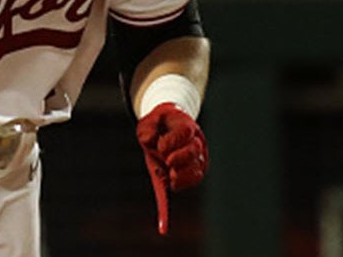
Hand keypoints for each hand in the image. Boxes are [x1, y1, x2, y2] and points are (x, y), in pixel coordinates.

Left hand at [136, 102, 207, 234]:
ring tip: (171, 179)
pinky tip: (163, 222)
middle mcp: (196, 143)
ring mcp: (195, 159)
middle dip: (182, 157)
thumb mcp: (149, 121)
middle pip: (194, 151)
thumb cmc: (159, 123)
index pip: (185, 132)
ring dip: (183, 177)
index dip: (174, 140)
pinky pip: (190, 184)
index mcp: (186, 126)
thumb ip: (147, 128)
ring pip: (195, 170)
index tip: (161, 146)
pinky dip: (181, 194)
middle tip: (168, 160)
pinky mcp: (191, 173)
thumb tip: (149, 142)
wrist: (170, 125)